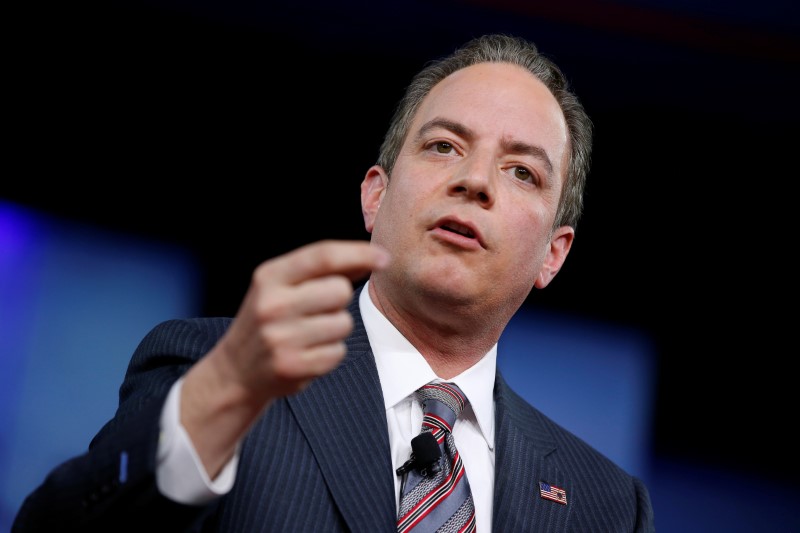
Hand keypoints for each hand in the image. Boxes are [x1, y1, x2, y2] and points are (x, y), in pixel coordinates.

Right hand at [181, 239, 388, 475]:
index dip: (359, 254)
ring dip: (335, 329)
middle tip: (316, 310)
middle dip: (338, 300)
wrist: (236, 371)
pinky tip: (307, 354)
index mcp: (269, 276)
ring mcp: (280, 337)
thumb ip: (322, 271)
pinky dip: (330, 353)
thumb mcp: (281, 287)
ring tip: (308, 335)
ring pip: (343, 323)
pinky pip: (337, 352)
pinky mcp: (291, 366)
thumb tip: (373, 257)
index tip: (384, 258)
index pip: (323, 256)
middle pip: (339, 290)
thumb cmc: (269, 320)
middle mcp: (272, 304)